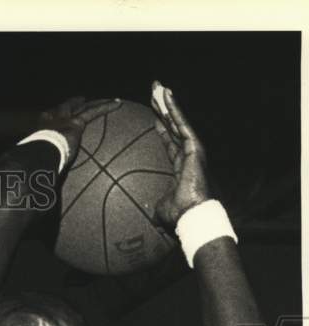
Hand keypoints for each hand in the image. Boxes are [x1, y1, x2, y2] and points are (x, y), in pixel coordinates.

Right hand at [38, 96, 121, 162]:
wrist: (38, 156)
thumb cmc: (34, 160)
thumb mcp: (36, 158)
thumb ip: (42, 163)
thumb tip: (40, 183)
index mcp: (40, 127)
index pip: (48, 117)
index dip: (54, 114)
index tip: (56, 112)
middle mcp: (52, 118)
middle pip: (65, 107)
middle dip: (73, 103)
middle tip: (80, 100)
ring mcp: (64, 118)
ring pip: (81, 107)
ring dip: (92, 103)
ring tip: (103, 100)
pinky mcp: (77, 122)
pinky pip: (94, 112)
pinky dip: (106, 106)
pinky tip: (118, 103)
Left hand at [150, 80, 210, 225]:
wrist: (190, 217)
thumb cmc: (179, 214)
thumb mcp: (161, 207)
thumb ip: (158, 204)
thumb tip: (153, 212)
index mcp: (181, 165)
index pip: (169, 140)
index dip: (161, 125)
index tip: (154, 113)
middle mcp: (188, 154)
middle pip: (172, 125)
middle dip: (163, 107)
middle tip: (154, 90)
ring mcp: (192, 149)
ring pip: (176, 120)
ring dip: (167, 103)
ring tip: (158, 86)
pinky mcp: (194, 146)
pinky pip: (181, 123)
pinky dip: (174, 109)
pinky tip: (166, 95)